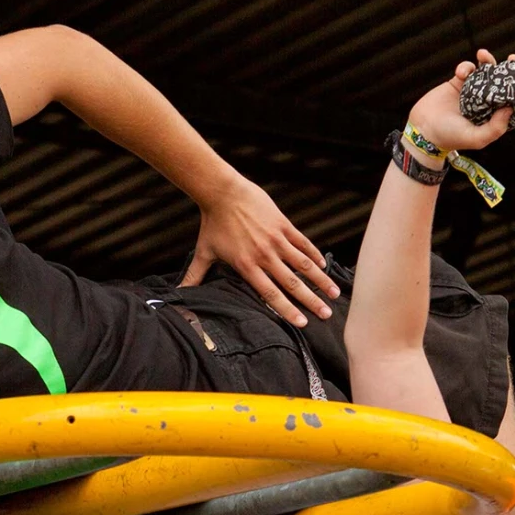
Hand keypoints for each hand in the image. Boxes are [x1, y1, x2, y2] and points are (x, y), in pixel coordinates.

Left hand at [180, 174, 337, 325]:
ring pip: (303, 264)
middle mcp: (264, 255)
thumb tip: (179, 292)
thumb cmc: (212, 223)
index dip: (287, 310)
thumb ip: (195, 275)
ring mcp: (276, 239)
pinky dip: (314, 255)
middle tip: (326, 315)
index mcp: (247, 266)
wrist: (222, 191)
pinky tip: (324, 266)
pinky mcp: (283, 225)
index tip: (302, 323)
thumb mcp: (203, 252)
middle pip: (292, 283)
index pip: (271, 294)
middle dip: (311, 301)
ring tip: (335, 294)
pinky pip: (303, 243)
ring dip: (321, 280)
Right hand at [407, 49, 514, 155]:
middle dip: (508, 69)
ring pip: (484, 72)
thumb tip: (510, 108)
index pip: (510, 100)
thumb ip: (495, 128)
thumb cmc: (450, 137)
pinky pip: (466, 70)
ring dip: (486, 61)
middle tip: (513, 58)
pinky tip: (460, 73)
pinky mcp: (456, 84)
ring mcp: (470, 92)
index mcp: (491, 116)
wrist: (422, 130)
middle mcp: (483, 103)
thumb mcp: (476, 138)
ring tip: (483, 54)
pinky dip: (465, 67)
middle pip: (500, 83)